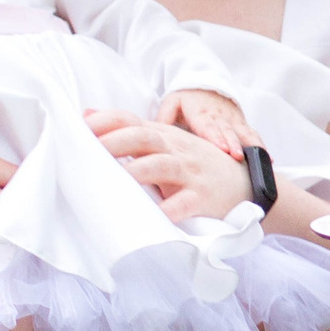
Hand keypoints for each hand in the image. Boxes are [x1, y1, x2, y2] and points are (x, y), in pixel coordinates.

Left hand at [87, 109, 251, 220]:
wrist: (249, 185)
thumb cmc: (198, 165)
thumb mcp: (168, 142)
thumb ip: (131, 130)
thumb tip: (86, 115)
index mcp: (164, 136)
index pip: (131, 120)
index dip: (106, 122)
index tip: (80, 128)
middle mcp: (176, 149)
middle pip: (144, 138)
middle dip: (117, 142)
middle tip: (91, 151)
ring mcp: (191, 172)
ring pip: (163, 165)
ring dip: (140, 171)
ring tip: (120, 179)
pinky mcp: (204, 197)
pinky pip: (186, 202)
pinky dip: (172, 209)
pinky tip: (157, 215)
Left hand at [157, 88, 258, 160]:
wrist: (206, 84)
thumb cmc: (187, 99)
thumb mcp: (172, 103)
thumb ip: (165, 116)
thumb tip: (156, 131)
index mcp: (200, 112)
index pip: (207, 125)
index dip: (214, 136)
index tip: (220, 147)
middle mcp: (219, 116)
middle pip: (227, 130)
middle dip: (234, 143)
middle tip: (238, 156)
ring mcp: (233, 120)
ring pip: (243, 132)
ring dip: (251, 145)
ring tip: (259, 159)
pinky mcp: (242, 123)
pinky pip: (252, 134)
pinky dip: (261, 146)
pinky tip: (269, 159)